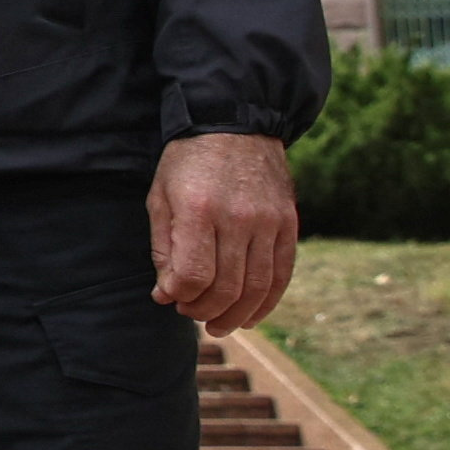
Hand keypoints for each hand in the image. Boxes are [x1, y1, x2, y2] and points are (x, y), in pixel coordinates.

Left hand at [149, 132, 298, 331]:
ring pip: (257, 287)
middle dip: (205, 310)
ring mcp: (269, 222)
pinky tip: (250, 315)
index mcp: (199, 209)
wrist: (235, 124)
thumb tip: (166, 294)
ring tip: (218, 325)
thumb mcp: (160, 197)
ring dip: (236, 315)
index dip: (181, 296)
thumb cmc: (188, 163)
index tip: (171, 298)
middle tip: (190, 314)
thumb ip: (163, 248)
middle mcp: (238, 218)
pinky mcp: (288, 224)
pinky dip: (267, 302)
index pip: (194, 274)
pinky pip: (282, 274)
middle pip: (227, 287)